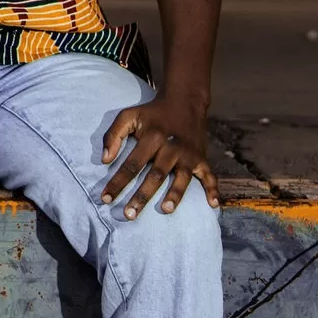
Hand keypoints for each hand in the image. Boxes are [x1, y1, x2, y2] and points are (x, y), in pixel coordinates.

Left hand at [99, 95, 218, 218]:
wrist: (184, 101)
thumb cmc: (151, 113)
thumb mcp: (129, 116)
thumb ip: (113, 135)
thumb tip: (104, 160)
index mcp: (153, 136)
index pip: (132, 164)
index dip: (117, 182)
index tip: (105, 198)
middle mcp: (172, 147)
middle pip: (155, 175)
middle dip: (141, 196)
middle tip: (129, 216)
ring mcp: (189, 154)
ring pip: (181, 178)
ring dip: (175, 195)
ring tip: (166, 210)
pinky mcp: (201, 158)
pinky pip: (210, 176)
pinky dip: (213, 190)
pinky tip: (213, 205)